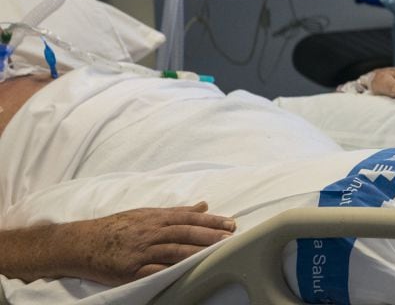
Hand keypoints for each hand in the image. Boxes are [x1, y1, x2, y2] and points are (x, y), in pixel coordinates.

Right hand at [68, 202, 234, 285]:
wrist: (83, 242)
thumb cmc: (117, 226)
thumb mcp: (147, 213)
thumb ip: (177, 211)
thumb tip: (203, 204)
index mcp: (156, 218)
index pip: (189, 217)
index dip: (211, 220)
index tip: (230, 223)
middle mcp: (151, 232)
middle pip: (185, 232)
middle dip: (210, 234)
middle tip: (230, 236)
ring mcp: (141, 251)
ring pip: (173, 249)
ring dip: (197, 250)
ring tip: (216, 252)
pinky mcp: (131, 269)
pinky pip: (154, 270)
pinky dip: (171, 269)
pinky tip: (186, 270)